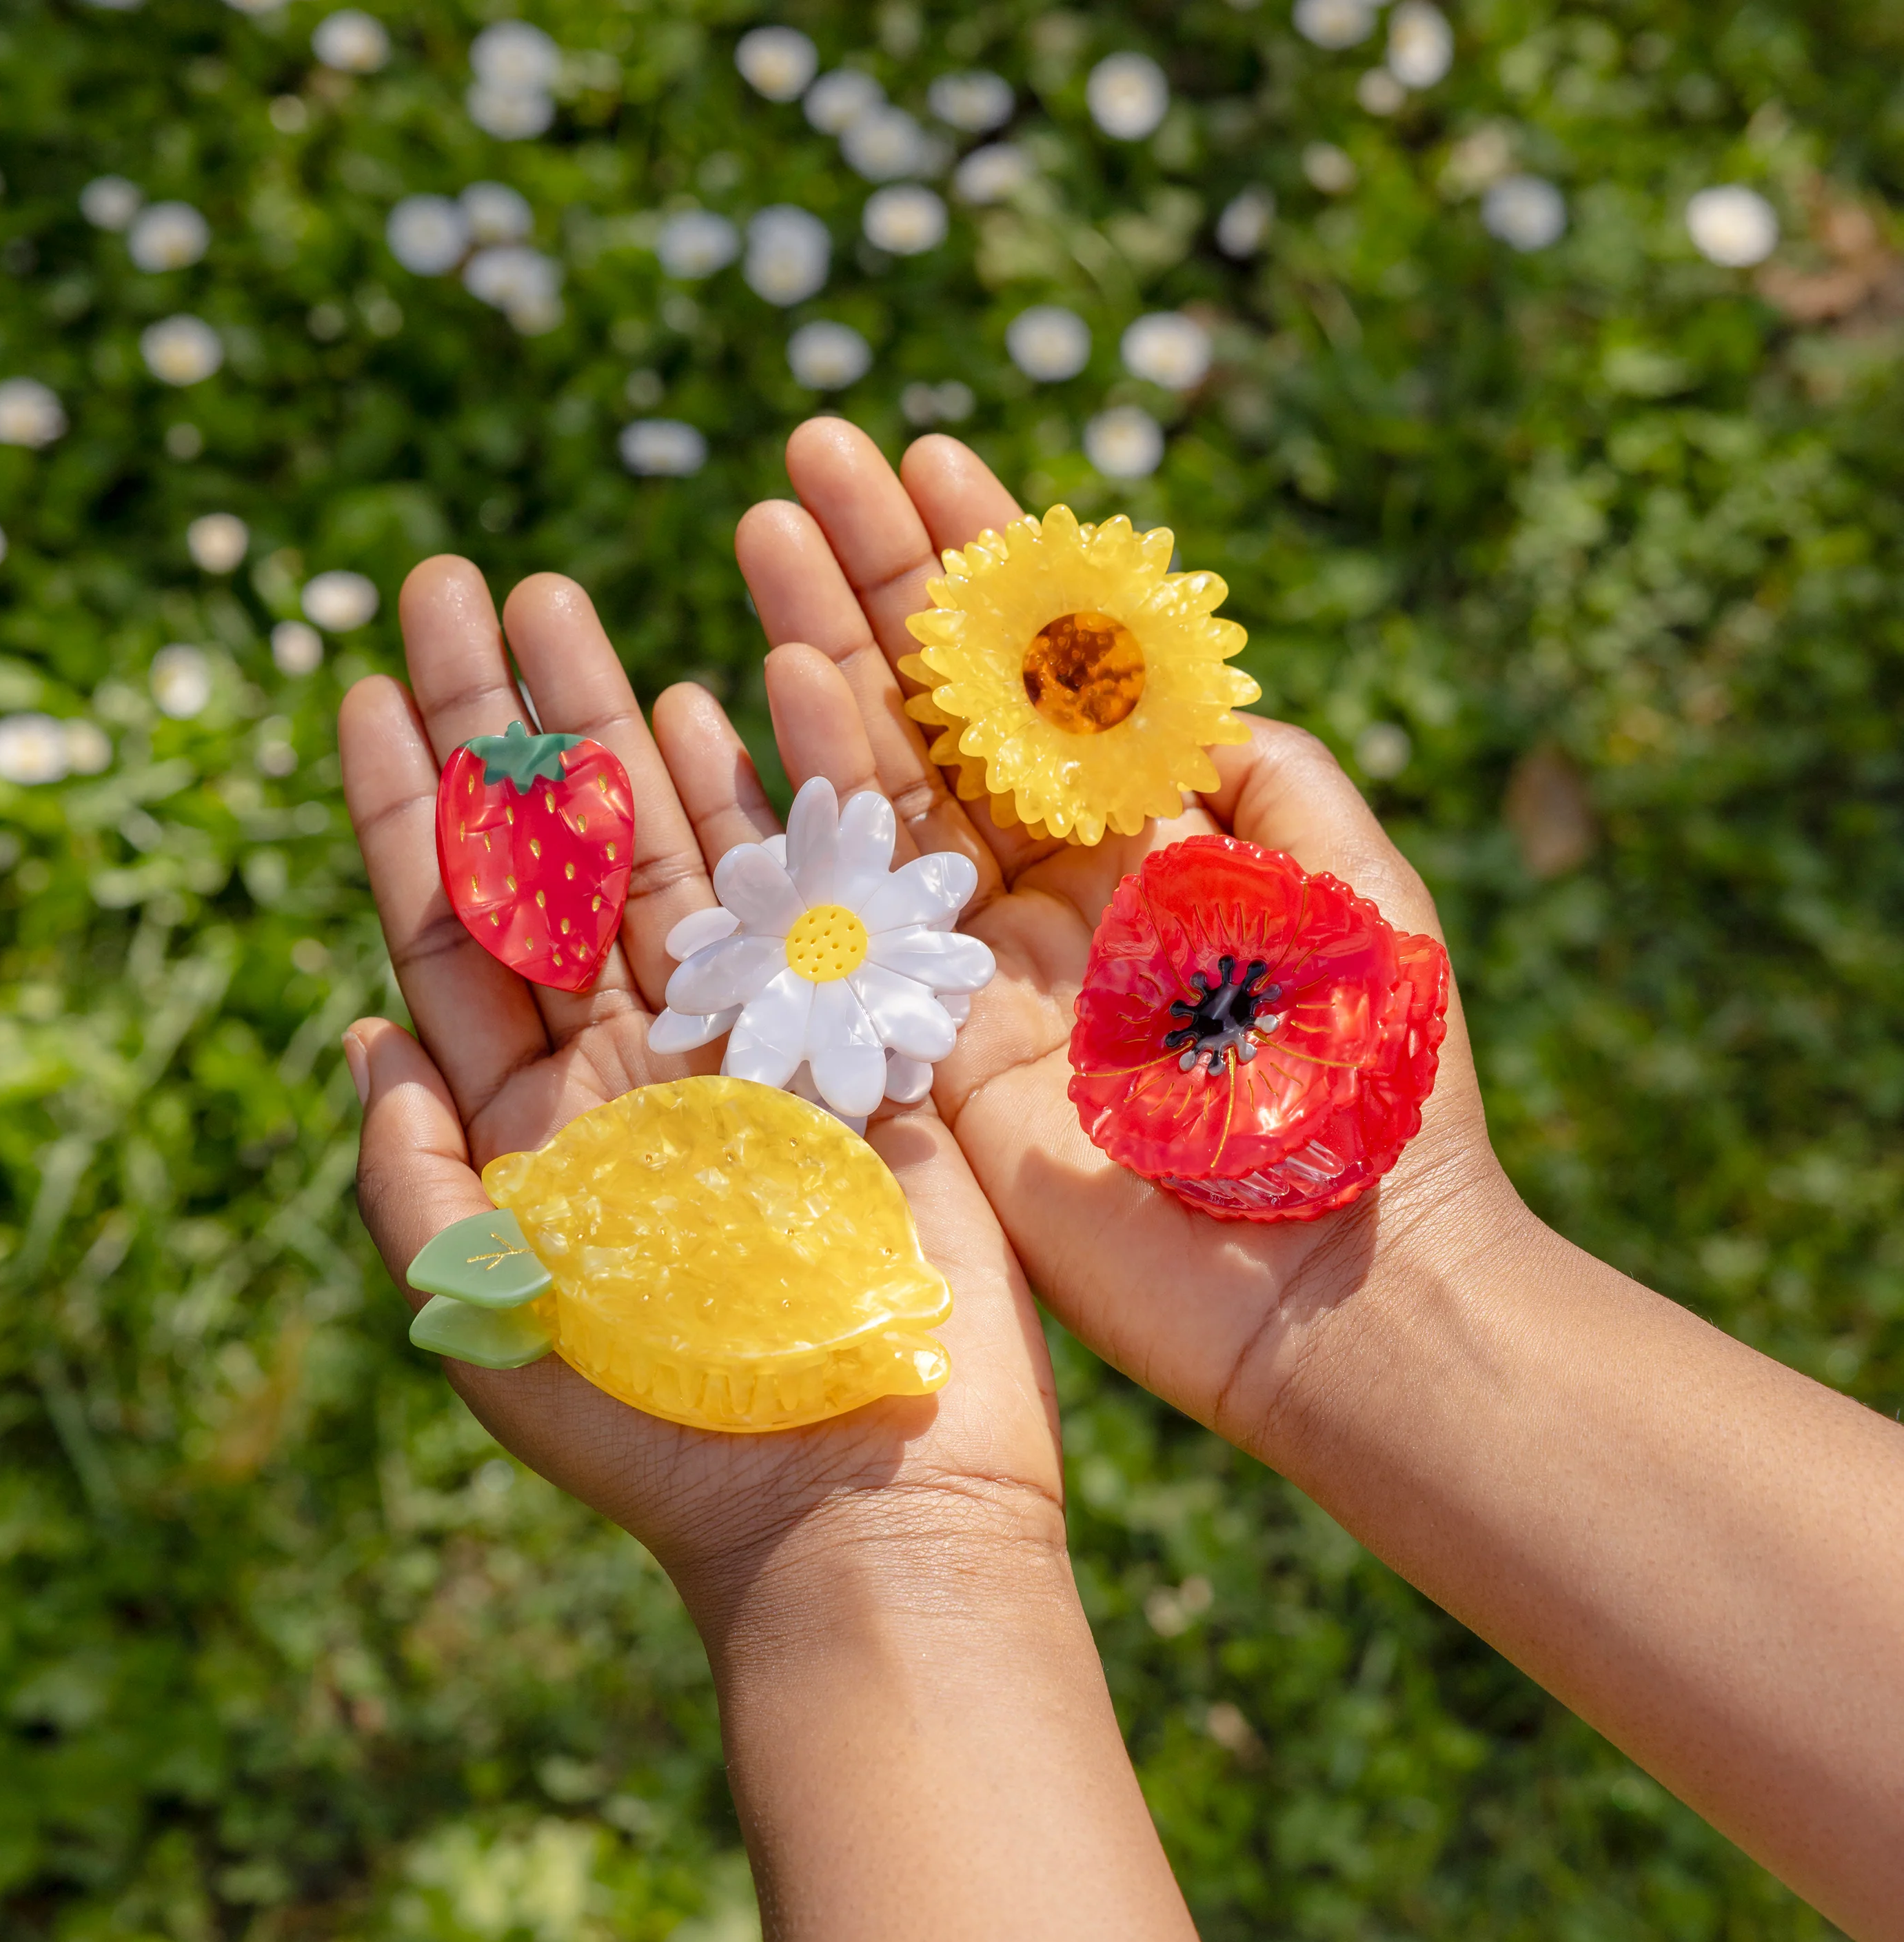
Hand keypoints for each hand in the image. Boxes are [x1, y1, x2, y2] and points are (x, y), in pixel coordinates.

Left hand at [336, 557, 1065, 1633]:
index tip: (371, 676)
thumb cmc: (681, 1432)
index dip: (409, 798)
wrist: (868, 1496)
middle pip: (554, 849)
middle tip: (460, 581)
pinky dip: (769, 795)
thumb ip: (417, 1182)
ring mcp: (750, 1034)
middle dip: (503, 716)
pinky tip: (723, 700)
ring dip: (616, 724)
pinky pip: (811, 888)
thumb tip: (358, 1026)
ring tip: (571, 603)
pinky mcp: (861, 1036)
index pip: (455, 922)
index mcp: (535, 1116)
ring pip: (672, 845)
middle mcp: (634, 1055)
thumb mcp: (498, 1320)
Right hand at [736, 421, 1524, 1453]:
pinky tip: (760, 691)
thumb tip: (1191, 687)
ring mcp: (981, 968)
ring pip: (883, 785)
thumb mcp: (1360, 893)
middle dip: (880, 579)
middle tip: (805, 456)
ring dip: (823, 653)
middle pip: (945, 709)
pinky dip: (810, 798)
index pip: (1049, 679)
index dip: (988, 567)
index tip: (925, 458)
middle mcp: (1050, 892)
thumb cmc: (1378, 1088)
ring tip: (759, 531)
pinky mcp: (931, 1052)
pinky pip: (855, 910)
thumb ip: (1272, 782)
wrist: (1340, 1289)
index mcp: (1151, 845)